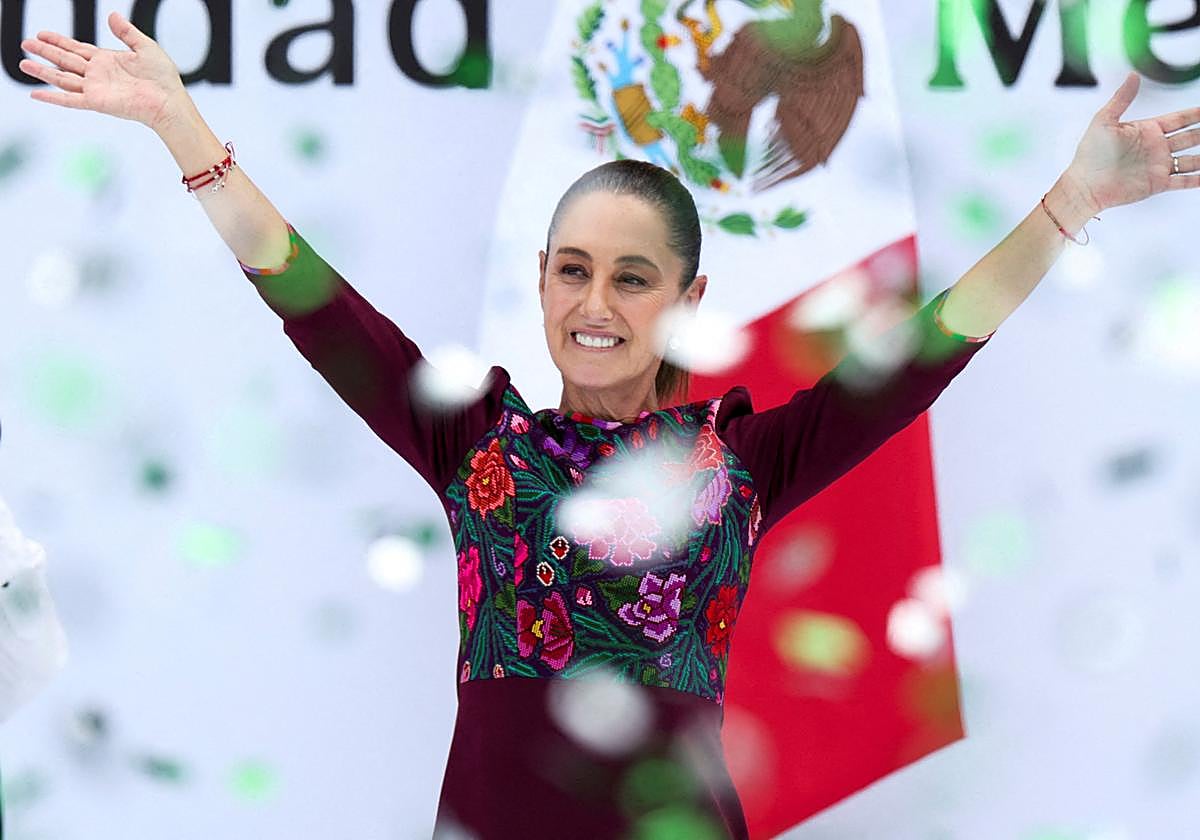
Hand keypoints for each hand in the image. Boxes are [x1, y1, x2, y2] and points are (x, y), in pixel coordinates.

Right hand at [19, 11, 187, 131]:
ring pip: (62, 78)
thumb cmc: (163, 79)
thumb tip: (112, 15)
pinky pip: (70, 100)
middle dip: (45, 50)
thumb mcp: (145, 47)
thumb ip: (126, 32)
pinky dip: (52, 97)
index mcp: (108, 61)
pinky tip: (36, 94)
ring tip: (23, 63)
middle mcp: (98, 74)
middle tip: (26, 43)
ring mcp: (96, 89)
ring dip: (42, 71)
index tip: (42, 34)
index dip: (59, 41)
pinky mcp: (97, 102)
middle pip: (65, 60)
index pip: (77, 49)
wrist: (169, 101)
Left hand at [1064, 71, 1199, 213]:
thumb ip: (1121, 99)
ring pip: (1191, 159)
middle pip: (1190, 137)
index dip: (1195, 114)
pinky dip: (1198, 179)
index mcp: (1147, 131)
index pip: (1179, 119)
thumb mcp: (1104, 122)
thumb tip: (1133, 76)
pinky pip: (1184, 181)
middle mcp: (1156, 148)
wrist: (1085, 185)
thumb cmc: (1090, 154)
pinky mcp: (1157, 184)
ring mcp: (1158, 166)